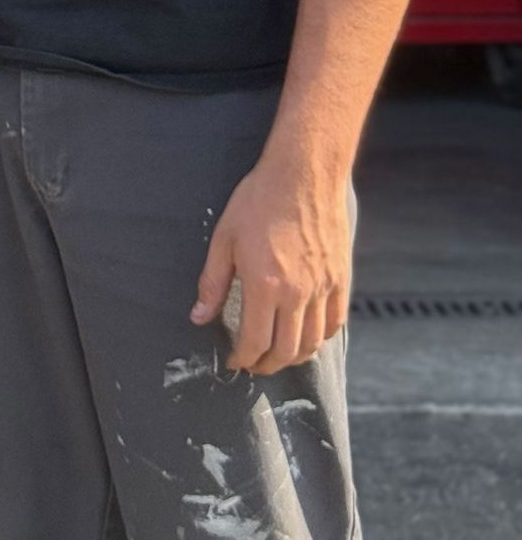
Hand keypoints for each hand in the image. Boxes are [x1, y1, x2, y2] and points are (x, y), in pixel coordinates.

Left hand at [191, 150, 350, 376]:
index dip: (243, 358)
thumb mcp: (224, 238)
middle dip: (267, 365)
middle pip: (286, 350)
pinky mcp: (341, 279)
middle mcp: (297, 294)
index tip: (235, 360)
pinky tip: (308, 336)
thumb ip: (213, 282)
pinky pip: (335, 322)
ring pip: (313, 342)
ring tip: (278, 354)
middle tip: (254, 364)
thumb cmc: (258, 201)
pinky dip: (321, 338)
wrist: (303, 175)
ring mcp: (323, 288)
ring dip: (294, 357)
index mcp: (265, 285)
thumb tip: (199, 317)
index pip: (255, 341)